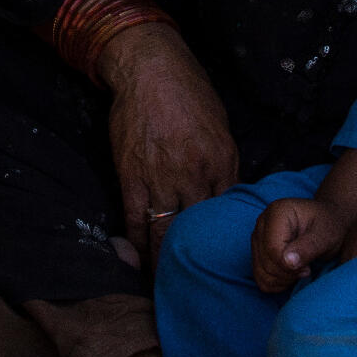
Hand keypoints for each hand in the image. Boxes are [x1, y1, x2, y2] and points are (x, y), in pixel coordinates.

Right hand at [97, 22, 239, 267]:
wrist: (151, 70)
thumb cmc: (189, 94)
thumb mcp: (221, 129)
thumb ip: (223, 166)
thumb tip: (224, 196)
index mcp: (223, 163)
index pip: (225, 214)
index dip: (221, 241)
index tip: (221, 262)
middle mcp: (195, 175)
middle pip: (197, 231)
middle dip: (194, 261)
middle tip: (193, 286)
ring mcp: (161, 177)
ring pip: (164, 233)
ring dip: (162, 261)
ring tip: (164, 284)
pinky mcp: (131, 176)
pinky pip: (135, 219)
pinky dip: (136, 242)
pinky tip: (137, 260)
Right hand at [252, 195, 350, 292]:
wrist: (326, 223)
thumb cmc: (328, 226)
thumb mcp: (326, 235)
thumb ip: (308, 247)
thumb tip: (287, 262)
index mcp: (277, 212)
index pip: (273, 249)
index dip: (289, 267)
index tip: (308, 268)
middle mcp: (262, 223)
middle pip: (266, 263)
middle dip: (288, 274)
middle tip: (306, 268)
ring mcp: (257, 238)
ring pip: (261, 273)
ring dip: (282, 280)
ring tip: (300, 269)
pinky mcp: (257, 251)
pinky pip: (260, 278)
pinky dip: (276, 283)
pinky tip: (291, 274)